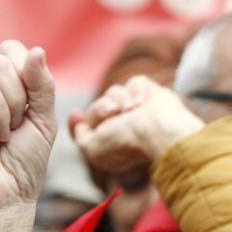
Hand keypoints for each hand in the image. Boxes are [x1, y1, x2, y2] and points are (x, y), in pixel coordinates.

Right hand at [0, 40, 56, 231]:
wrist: (9, 195)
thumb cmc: (26, 162)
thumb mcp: (44, 121)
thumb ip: (42, 86)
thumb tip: (36, 50)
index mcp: (6, 86)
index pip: (10, 50)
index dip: (26, 72)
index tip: (32, 104)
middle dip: (17, 97)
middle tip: (16, 126)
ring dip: (1, 112)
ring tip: (2, 136)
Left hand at [70, 75, 203, 174]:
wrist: (156, 131)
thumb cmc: (126, 143)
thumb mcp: (92, 149)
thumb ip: (80, 136)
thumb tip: (80, 123)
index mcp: (113, 144)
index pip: (90, 128)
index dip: (79, 121)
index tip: (75, 114)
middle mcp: (126, 128)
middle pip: (99, 106)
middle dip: (101, 109)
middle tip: (114, 114)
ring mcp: (140, 111)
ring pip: (114, 92)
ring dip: (119, 99)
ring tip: (130, 109)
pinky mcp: (153, 95)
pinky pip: (135, 82)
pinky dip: (137, 90)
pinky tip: (141, 102)